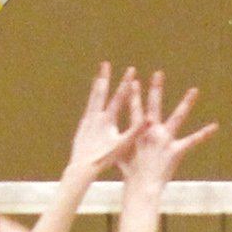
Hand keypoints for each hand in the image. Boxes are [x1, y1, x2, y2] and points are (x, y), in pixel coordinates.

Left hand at [65, 61, 145, 180]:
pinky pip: (88, 110)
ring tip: (98, 78)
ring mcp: (87, 120)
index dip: (125, 83)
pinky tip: (93, 104)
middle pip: (100, 92)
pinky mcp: (82, 127)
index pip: (118, 97)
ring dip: (96, 87)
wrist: (82, 166)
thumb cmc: (104, 158)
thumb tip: (149, 120)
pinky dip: (92, 102)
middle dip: (104, 77)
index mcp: (107, 119)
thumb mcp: (122, 145)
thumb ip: (135, 131)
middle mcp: (95, 116)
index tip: (131, 70)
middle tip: (105, 64)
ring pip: (92, 99)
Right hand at [121, 72, 215, 191]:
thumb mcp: (121, 156)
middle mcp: (151, 131)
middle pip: (154, 105)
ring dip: (186, 103)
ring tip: (194, 90)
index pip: (134, 108)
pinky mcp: (176, 150)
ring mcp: (165, 140)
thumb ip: (121, 146)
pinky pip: (193, 140)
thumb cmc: (131, 174)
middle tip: (159, 74)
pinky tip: (215, 126)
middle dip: (156, 89)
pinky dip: (204, 134)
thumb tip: (112, 146)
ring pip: (177, 117)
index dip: (134, 94)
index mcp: (138, 132)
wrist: (141, 186)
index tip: (134, 81)